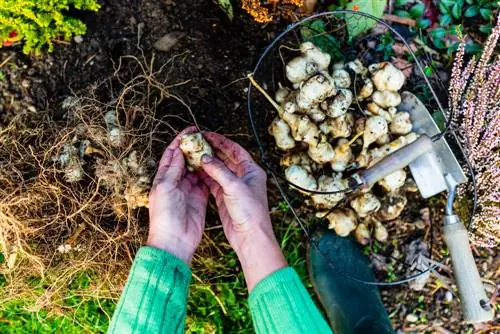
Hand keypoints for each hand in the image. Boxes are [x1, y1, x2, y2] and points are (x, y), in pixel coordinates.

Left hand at [147, 127, 208, 264]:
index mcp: (163, 178)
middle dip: (193, 148)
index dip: (180, 141)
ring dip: (203, 159)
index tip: (190, 130)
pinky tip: (216, 165)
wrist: (175, 240)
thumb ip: (173, 169)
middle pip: (185, 160)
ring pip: (196, 170)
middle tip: (205, 137)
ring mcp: (188, 190)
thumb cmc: (164, 216)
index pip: (172, 154)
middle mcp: (175, 182)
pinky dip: (210, 174)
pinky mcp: (199, 198)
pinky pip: (205, 182)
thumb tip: (178, 151)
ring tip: (213, 148)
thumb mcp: (165, 188)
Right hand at [199, 133, 286, 289]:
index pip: (235, 150)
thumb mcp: (234, 187)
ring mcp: (234, 188)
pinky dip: (205, 177)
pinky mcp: (226, 198)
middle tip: (198, 144)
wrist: (250, 236)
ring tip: (193, 156)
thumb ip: (218, 171)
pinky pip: (214, 183)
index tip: (208, 135)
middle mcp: (244, 177)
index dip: (222, 141)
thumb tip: (205, 158)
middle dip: (213, 151)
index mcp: (252, 171)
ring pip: (219, 171)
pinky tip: (195, 172)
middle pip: (226, 159)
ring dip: (207, 164)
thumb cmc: (250, 211)